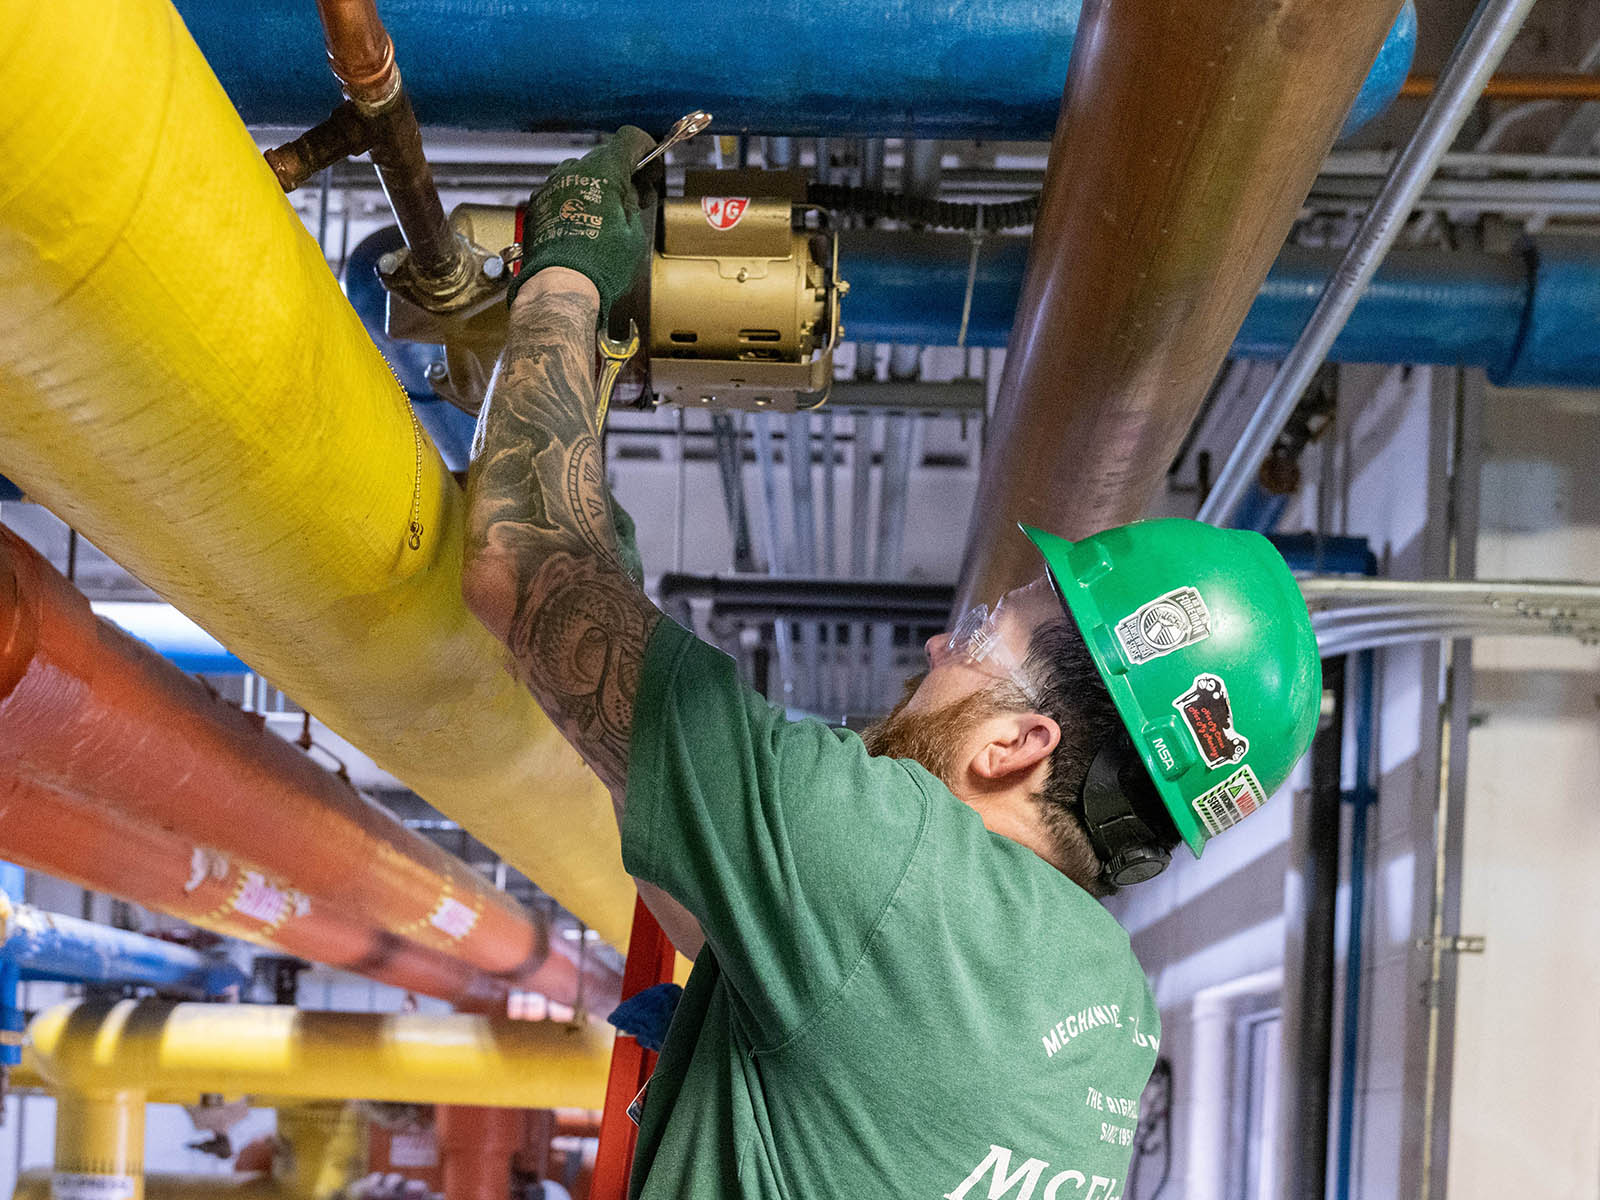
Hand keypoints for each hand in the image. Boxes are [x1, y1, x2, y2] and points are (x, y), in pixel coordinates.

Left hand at [508, 126, 655, 324]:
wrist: (559, 287)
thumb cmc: (599, 265)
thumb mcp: (634, 233)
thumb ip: (632, 203)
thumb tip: (628, 193)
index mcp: (603, 171)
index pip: (629, 139)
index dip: (645, 150)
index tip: (649, 168)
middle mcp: (574, 170)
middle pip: (604, 158)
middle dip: (621, 176)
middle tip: (633, 202)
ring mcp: (552, 186)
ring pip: (580, 175)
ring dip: (595, 189)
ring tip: (605, 219)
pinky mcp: (538, 203)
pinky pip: (561, 193)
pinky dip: (574, 203)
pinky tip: (582, 227)